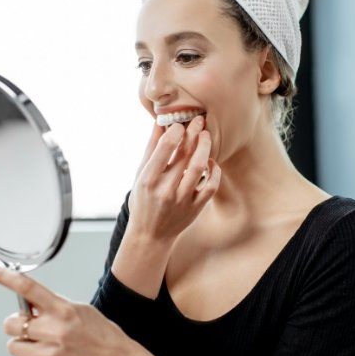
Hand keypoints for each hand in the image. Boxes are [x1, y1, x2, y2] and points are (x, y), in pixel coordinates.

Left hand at [0, 263, 157, 355]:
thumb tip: (30, 302)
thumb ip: (55, 305)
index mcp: (63, 309)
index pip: (27, 288)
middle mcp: (55, 329)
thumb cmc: (102, 334)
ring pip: (13, 345)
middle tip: (32, 326)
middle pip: (11, 323)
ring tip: (42, 345)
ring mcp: (51, 351)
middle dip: (17, 324)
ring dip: (22, 344)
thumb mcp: (81, 309)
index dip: (2, 277)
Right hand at [128, 115, 220, 241]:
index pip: (164, 148)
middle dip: (193, 133)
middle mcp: (165, 189)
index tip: (179, 123)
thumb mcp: (140, 175)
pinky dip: (214, 171)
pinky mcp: (195, 208)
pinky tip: (210, 162)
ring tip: (206, 135)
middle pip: (184, 155)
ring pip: (199, 167)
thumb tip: (160, 123)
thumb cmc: (143, 201)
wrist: (150, 235)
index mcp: (148, 179)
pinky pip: (210, 186)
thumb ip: (151, 149)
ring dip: (205, 147)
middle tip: (199, 120)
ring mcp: (181, 200)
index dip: (175, 131)